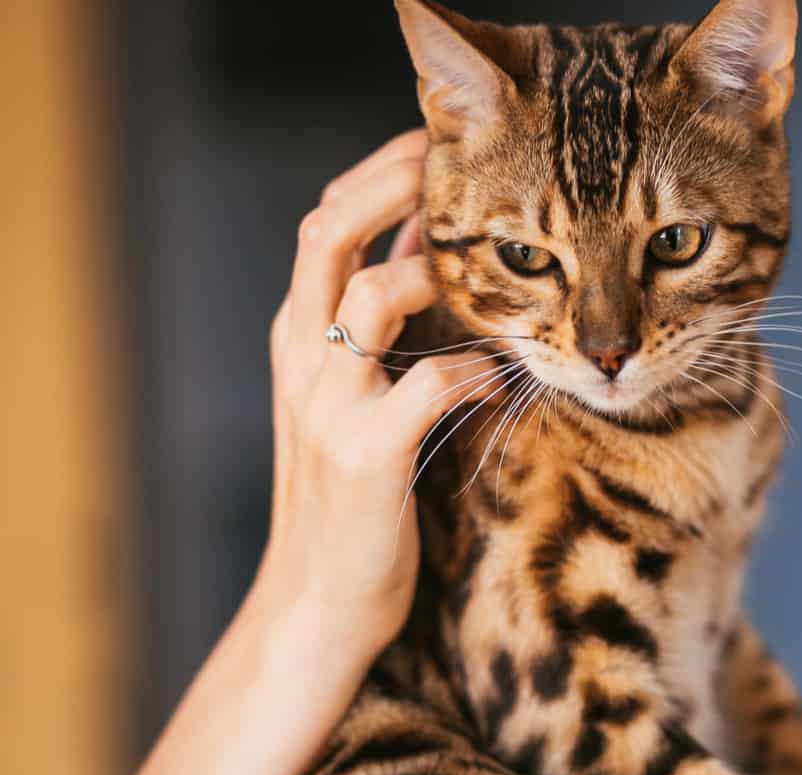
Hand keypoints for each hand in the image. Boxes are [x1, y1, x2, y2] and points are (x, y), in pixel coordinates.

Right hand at [246, 127, 502, 665]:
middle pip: (327, 232)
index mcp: (299, 337)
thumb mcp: (356, 399)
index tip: (435, 145)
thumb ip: (383, 331)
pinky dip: (474, 373)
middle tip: (454, 160)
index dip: (377, 175)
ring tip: (487, 269)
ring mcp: (328, 404)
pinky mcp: (365, 456)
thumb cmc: (354, 498)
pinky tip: (501, 385)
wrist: (316, 602)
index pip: (323, 225)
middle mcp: (301, 357)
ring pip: (370, 296)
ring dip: (432, 270)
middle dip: (392, 183)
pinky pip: (428, 386)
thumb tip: (429, 251)